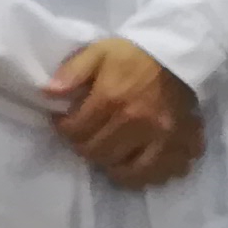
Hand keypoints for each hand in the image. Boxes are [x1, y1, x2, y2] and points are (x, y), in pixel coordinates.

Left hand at [49, 37, 200, 188]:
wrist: (176, 56)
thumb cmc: (133, 55)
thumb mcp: (98, 51)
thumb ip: (72, 72)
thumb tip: (48, 93)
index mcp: (112, 98)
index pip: (76, 131)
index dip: (64, 128)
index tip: (65, 122)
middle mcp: (135, 122)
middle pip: (97, 153)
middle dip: (84, 146)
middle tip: (85, 136)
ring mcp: (160, 137)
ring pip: (125, 171)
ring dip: (111, 165)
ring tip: (108, 151)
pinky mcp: (179, 145)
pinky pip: (157, 175)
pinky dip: (143, 176)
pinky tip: (134, 164)